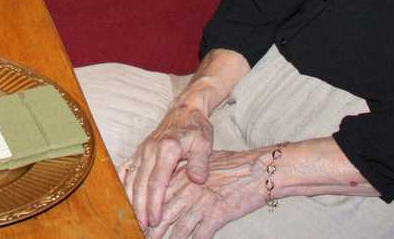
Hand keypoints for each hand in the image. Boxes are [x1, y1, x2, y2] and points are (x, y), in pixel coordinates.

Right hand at [123, 103, 215, 230]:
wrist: (185, 110)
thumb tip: (198, 179)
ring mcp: (142, 150)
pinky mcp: (139, 151)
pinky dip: (123, 184)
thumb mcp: (204, 144)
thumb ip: (200, 162)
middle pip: (141, 183)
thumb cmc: (196, 129)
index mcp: (166, 149)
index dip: (154, 203)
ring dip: (131, 199)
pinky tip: (122, 197)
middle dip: (140, 207)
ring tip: (133, 218)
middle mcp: (150, 150)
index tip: (155, 220)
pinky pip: (127, 169)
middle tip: (143, 227)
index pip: (157, 182)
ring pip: (131, 178)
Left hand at [140, 149, 271, 238]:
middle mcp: (187, 191)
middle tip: (140, 236)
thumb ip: (183, 174)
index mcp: (181, 176)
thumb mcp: (200, 162)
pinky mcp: (217, 216)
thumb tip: (169, 185)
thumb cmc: (231, 166)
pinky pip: (199, 236)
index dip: (143, 211)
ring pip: (177, 230)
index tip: (135, 222)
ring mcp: (201, 204)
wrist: (257, 169)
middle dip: (150, 230)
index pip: (155, 196)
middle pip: (162, 216)